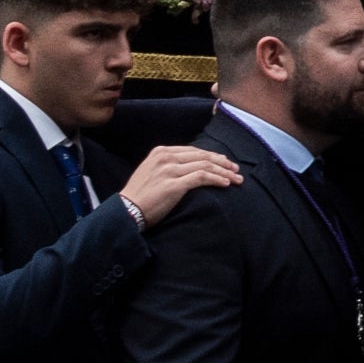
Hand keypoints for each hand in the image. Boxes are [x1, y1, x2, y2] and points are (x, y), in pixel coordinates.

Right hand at [116, 143, 245, 225]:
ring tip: (237, 179)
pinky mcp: (174, 184)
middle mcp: (166, 157)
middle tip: (236, 169)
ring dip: (224, 172)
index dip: (212, 155)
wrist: (126, 211)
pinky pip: (202, 177)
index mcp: (160, 152)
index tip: (224, 162)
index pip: (193, 151)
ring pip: (206, 165)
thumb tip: (189, 168)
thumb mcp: (151, 172)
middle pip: (202, 156)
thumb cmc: (139, 196)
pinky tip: (226, 184)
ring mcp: (170, 169)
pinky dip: (217, 179)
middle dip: (222, 162)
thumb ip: (167, 166)